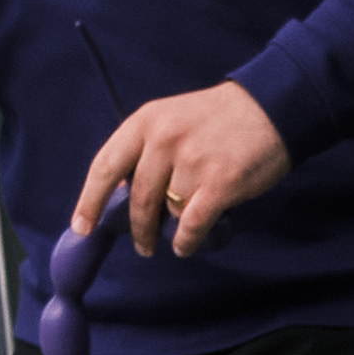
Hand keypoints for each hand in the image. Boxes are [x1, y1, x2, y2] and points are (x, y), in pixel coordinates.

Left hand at [79, 82, 290, 261]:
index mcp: (145, 122)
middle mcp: (163, 141)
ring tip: (178, 235)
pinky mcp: (219, 184)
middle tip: (142, 246)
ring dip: (170, 229)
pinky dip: (186, 240)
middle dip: (138, 228)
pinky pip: (191, 224)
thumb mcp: (172, 119)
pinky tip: (186, 245)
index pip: (105, 166)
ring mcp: (191, 163)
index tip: (82, 227)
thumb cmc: (219, 118)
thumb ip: (147, 149)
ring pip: (168, 211)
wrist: (271, 108)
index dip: (89, 201)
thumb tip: (126, 194)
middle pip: (137, 197)